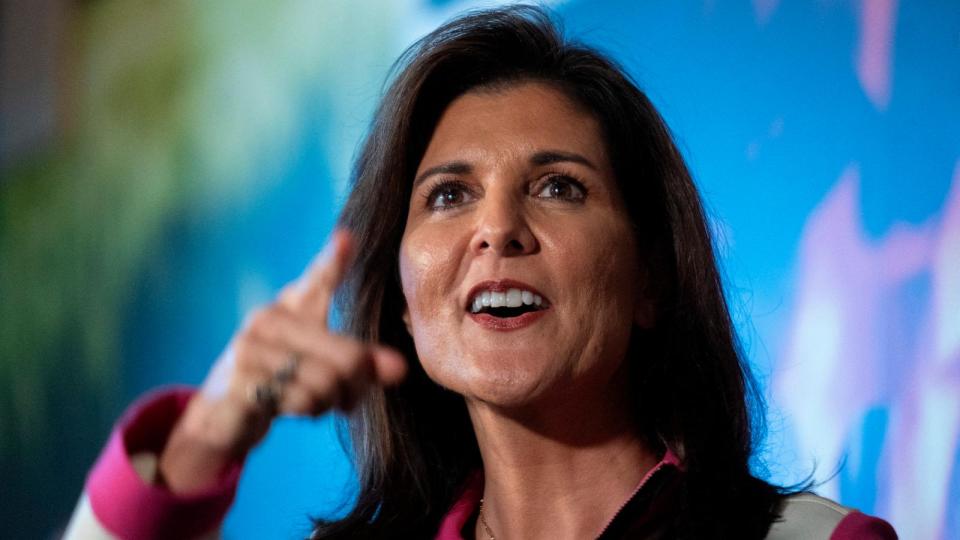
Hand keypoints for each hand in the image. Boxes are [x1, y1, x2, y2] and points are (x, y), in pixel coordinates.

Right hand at [158, 230, 406, 492]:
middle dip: (355, 384)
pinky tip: (293, 408)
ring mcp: (249, 349)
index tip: (347, 238)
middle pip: (346, 355)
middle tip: (349, 399)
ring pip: (326, 382)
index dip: (334, 261)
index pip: (318, 280)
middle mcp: (266, 320)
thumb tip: (400, 368)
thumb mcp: (322, 365)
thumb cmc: (281, 380)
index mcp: (289, 306)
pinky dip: (308, 412)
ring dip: (328, 402)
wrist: (224, 415)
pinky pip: (300, 400)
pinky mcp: (239, 382)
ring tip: (315, 403)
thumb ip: (361, 361)